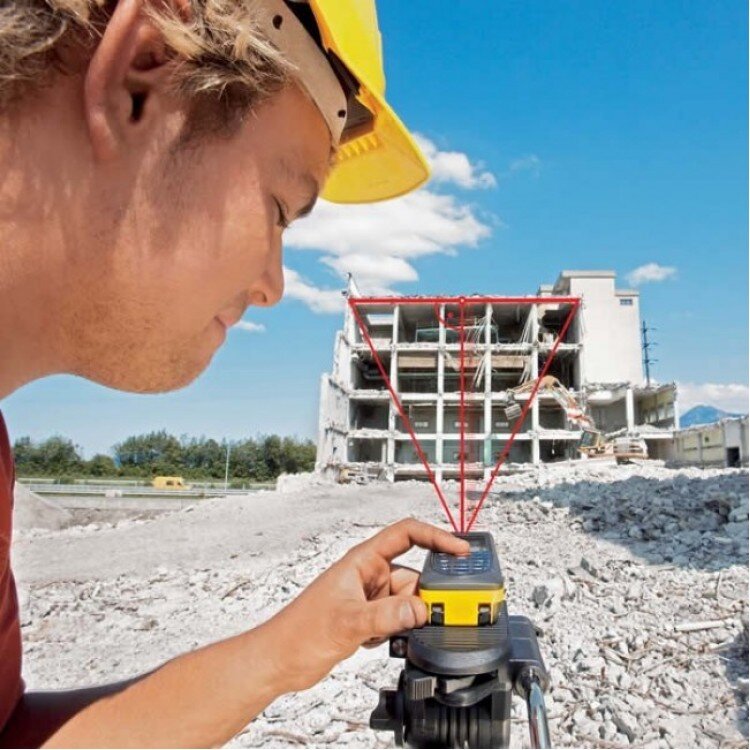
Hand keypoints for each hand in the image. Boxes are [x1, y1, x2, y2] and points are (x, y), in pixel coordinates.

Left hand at [266, 519, 469, 691]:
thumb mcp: (349, 622)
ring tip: (386, 634)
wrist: (280, 660)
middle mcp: (368, 574)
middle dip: (424, 595)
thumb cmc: (301, 631)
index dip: (436, 538)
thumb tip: (422, 609)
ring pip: (407, 600)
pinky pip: (398, 619)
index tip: (460, 551)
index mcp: (363, 560)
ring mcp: (369, 597)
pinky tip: (374, 642)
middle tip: (434, 614)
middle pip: (413, 574)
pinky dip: (395, 632)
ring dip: (406, 619)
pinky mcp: (368, 618)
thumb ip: (388, 616)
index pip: (406, 534)